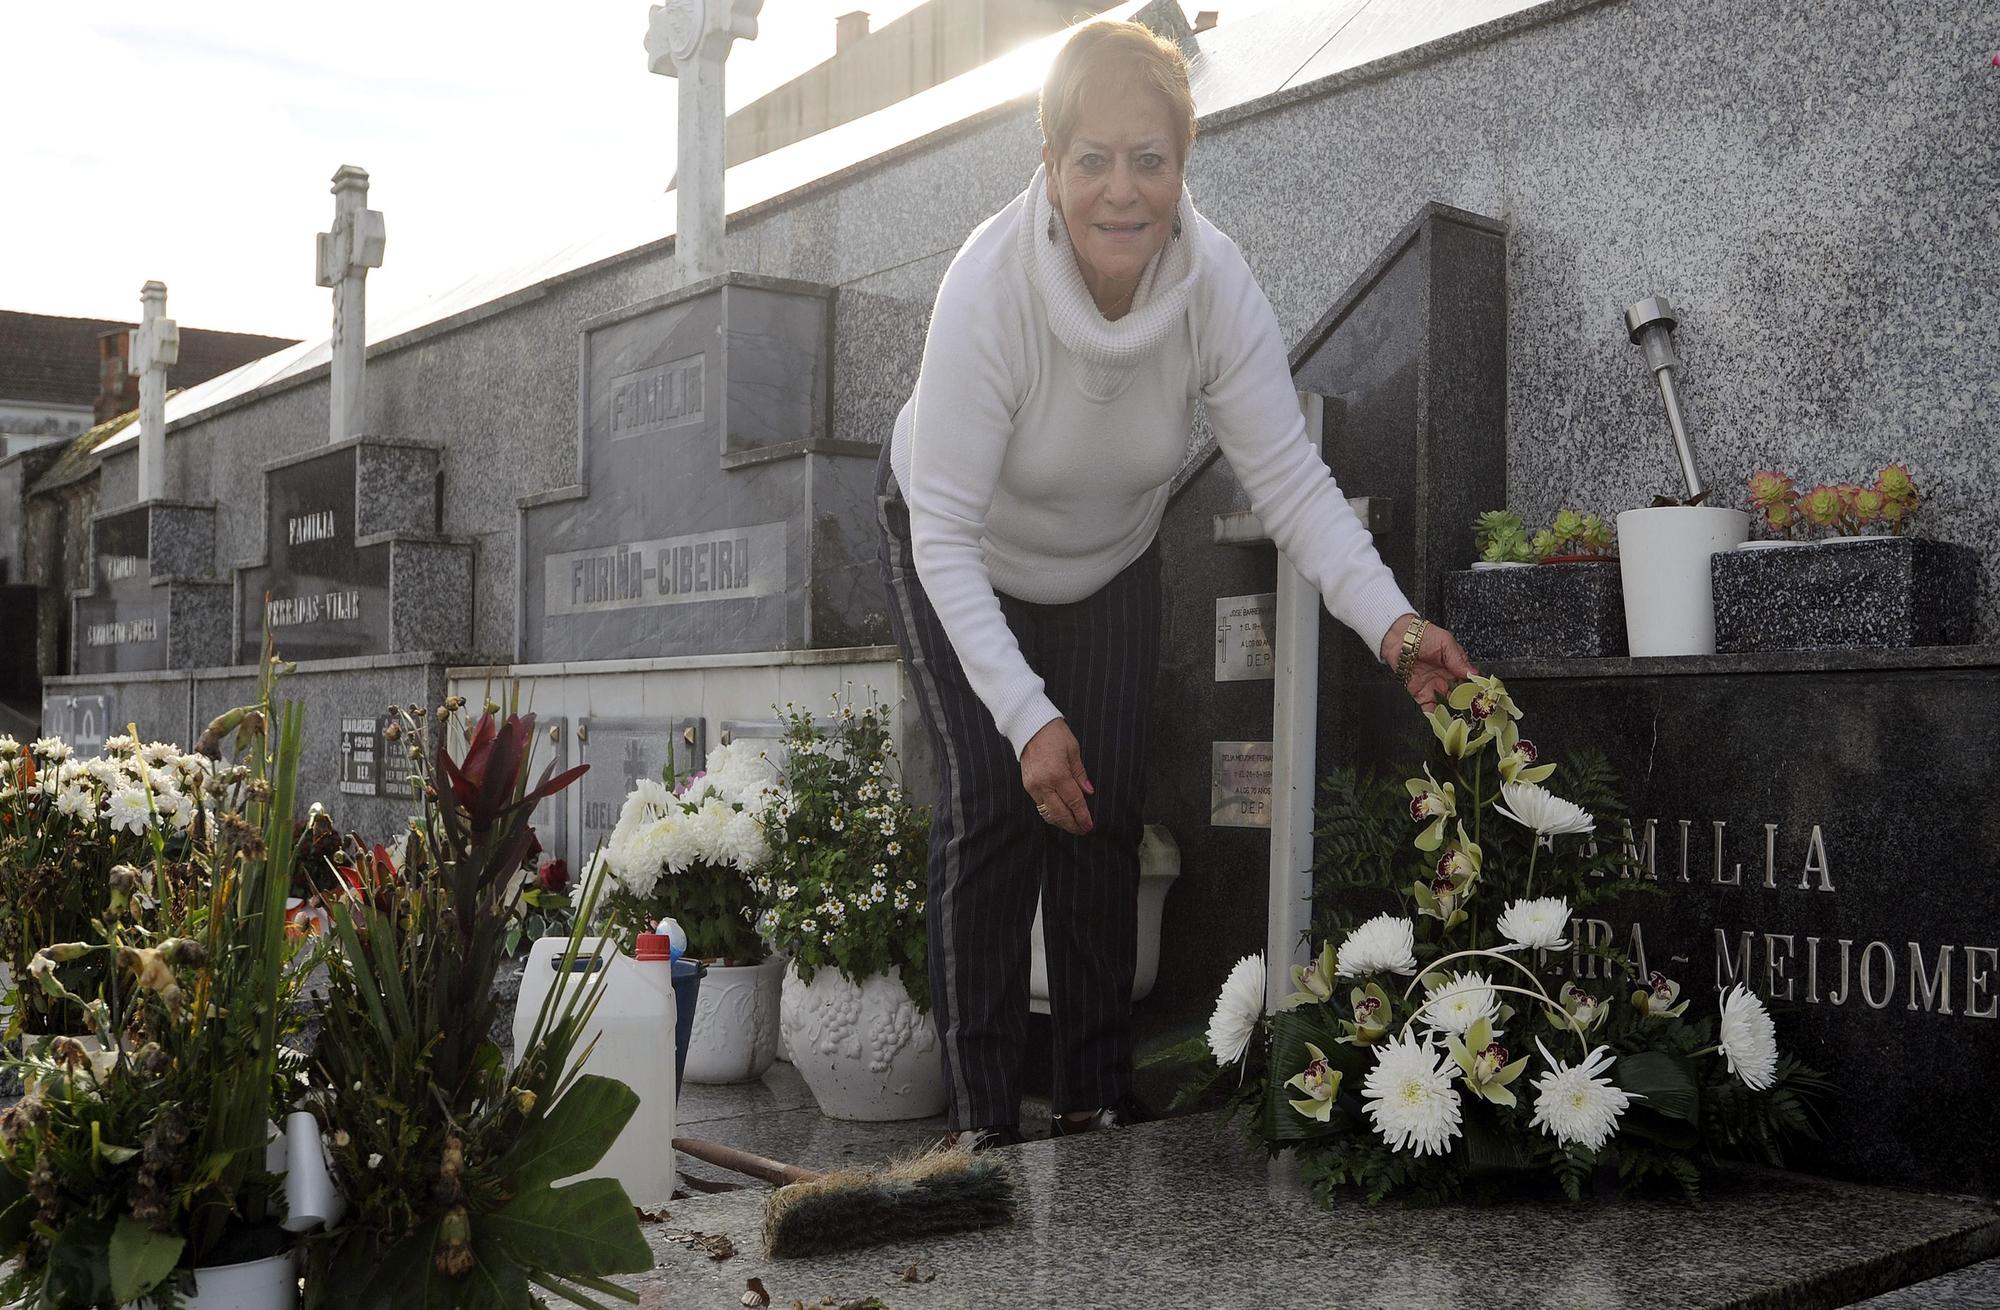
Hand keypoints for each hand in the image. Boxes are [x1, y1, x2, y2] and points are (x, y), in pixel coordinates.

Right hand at [1021, 719, 1093, 835]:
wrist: (1030, 725)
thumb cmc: (1054, 734)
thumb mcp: (1073, 751)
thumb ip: (1080, 774)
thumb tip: (1088, 791)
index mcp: (1058, 774)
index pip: (1074, 802)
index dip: (1082, 816)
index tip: (1089, 825)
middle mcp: (1044, 784)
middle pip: (1059, 813)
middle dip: (1072, 824)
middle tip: (1082, 830)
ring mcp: (1033, 786)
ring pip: (1047, 812)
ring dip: (1061, 821)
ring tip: (1072, 825)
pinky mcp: (1027, 785)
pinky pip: (1040, 805)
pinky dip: (1050, 812)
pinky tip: (1059, 813)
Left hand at [1379, 614, 1478, 711]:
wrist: (1399, 638)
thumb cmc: (1423, 635)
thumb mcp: (1446, 643)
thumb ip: (1459, 660)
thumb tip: (1474, 674)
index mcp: (1455, 665)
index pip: (1468, 681)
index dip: (1474, 690)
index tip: (1480, 699)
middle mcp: (1446, 678)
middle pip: (1459, 696)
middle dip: (1465, 705)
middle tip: (1471, 713)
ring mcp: (1434, 686)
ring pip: (1446, 704)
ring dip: (1452, 712)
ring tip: (1459, 721)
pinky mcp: (1420, 693)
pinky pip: (1429, 707)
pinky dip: (1435, 715)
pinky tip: (1442, 720)